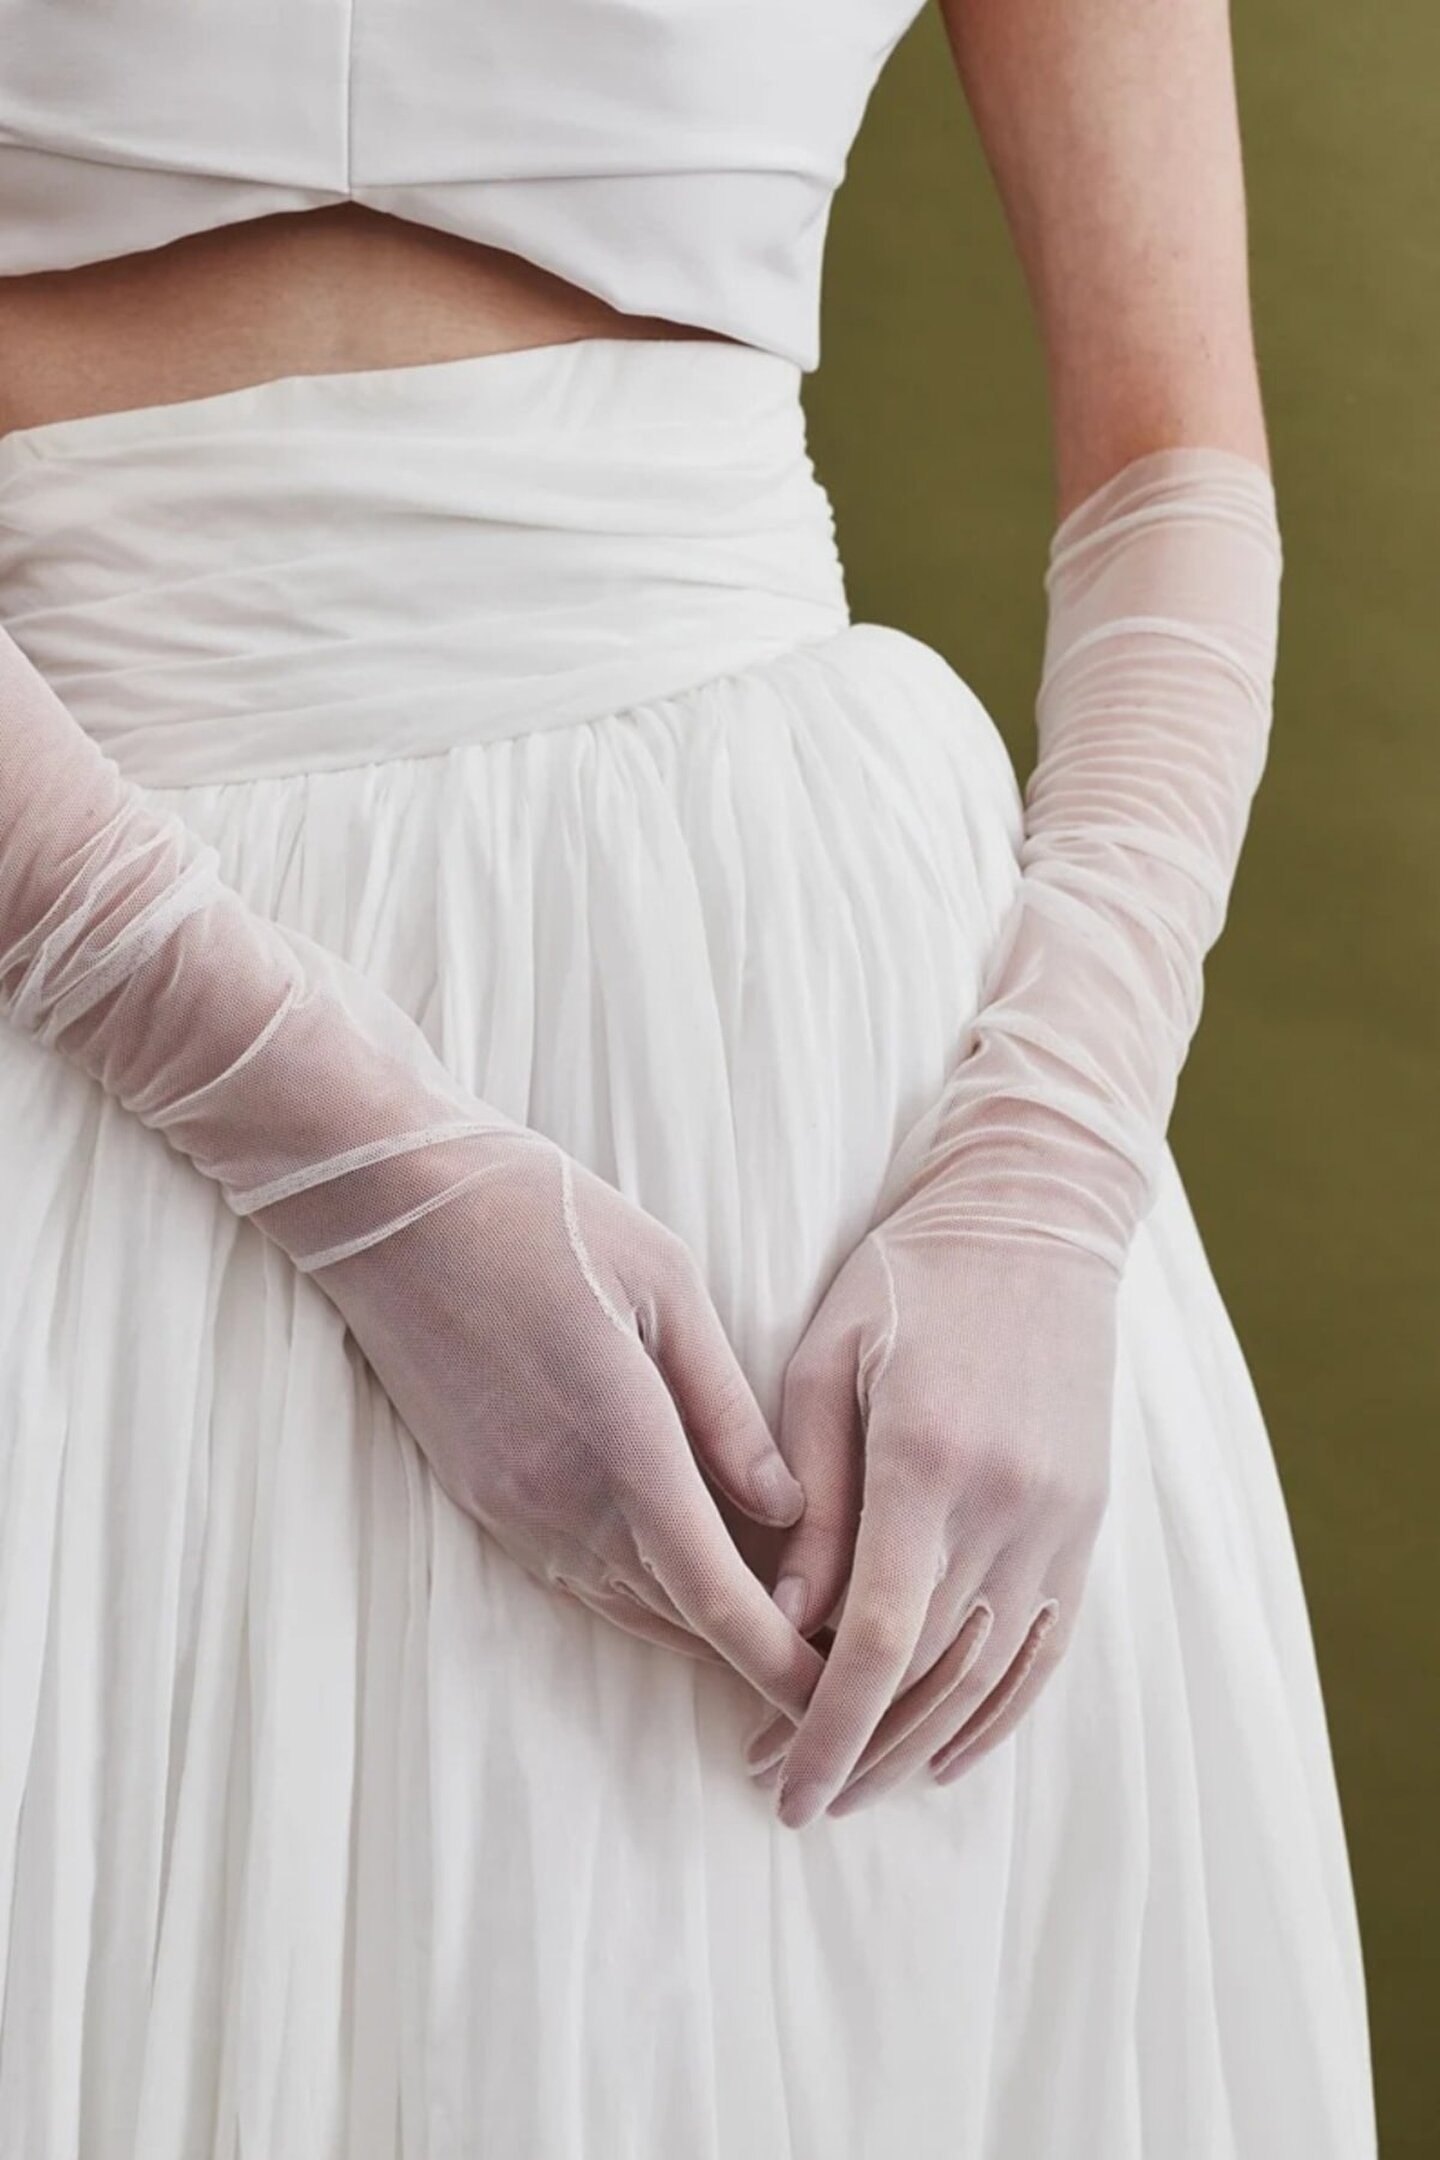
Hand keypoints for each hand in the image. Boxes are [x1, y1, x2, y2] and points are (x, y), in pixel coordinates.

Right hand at [314, 1127, 828, 1721]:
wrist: (386, 1206)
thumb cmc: (540, 1215)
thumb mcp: (664, 1279)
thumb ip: (725, 1406)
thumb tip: (788, 1509)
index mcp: (618, 1436)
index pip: (711, 1589)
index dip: (778, 1656)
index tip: (835, 1693)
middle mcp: (556, 1495)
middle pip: (674, 1615)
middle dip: (755, 1656)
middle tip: (833, 1669)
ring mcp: (508, 1504)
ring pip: (622, 1605)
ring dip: (697, 1631)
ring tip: (777, 1641)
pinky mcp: (478, 1497)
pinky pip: (573, 1577)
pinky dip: (638, 1595)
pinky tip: (683, 1586)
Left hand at [745, 1158, 1115, 1823]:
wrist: (1032, 1222)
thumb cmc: (904, 1281)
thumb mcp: (823, 1360)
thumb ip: (809, 1493)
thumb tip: (783, 1619)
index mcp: (929, 1459)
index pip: (882, 1638)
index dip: (828, 1725)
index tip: (780, 1782)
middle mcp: (1008, 1503)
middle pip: (935, 1675)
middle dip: (857, 1749)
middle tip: (789, 1789)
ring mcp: (1060, 1518)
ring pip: (992, 1676)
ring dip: (918, 1745)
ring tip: (851, 1784)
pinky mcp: (1087, 1521)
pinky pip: (1047, 1646)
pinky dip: (998, 1713)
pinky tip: (945, 1752)